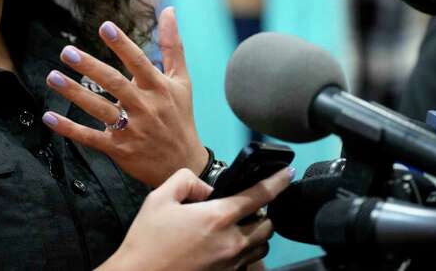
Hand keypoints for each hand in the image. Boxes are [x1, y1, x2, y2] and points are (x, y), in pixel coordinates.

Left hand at [42, 7, 206, 186]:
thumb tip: (168, 9)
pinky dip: (69, 129)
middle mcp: (144, 107)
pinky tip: (50, 117)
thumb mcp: (181, 80)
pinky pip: (90, 137)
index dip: (122, 45)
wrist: (183, 164)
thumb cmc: (179, 116)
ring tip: (53, 77)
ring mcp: (131, 129)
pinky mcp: (118, 149)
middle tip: (67, 52)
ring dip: (74, 93)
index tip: (104, 27)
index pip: (139, 62)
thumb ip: (172, 45)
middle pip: (114, 84)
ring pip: (99, 109)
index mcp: (158, 88)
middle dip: (90, 67)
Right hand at [98, 167, 292, 270]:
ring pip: (262, 246)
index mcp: (217, 217)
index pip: (260, 195)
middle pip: (268, 224)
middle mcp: (232, 242)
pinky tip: (225, 246)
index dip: (278, 181)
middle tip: (244, 206)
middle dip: (261, 211)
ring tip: (237, 227)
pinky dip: (245, 251)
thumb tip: (207, 189)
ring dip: (256, 233)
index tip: (287, 173)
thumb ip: (186, 181)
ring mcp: (232, 264)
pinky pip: (248, 262)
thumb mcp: (160, 198)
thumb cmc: (147, 240)